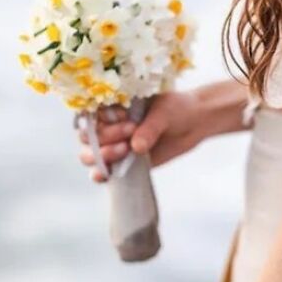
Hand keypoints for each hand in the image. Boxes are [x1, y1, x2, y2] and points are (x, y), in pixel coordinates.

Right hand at [77, 89, 203, 180]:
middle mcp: (109, 125)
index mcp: (113, 106)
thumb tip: (136, 147)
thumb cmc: (176, 109)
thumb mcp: (164, 113)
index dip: (103, 119)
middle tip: (130, 133)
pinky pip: (103, 171)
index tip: (126, 117)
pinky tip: (105, 175)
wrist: (193, 123)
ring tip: (124, 150)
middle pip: (87, 136)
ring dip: (101, 156)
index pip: (92, 114)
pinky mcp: (122, 163)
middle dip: (104, 138)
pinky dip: (100, 174)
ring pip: (90, 155)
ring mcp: (114, 145)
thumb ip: (150, 128)